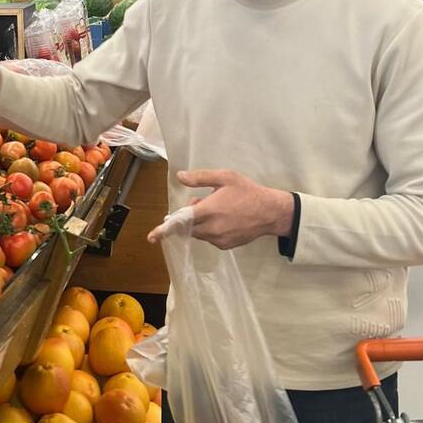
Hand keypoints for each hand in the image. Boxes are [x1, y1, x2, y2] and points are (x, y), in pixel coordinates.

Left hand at [148, 169, 294, 249]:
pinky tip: (222, 218)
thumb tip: (180, 176)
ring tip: (215, 208)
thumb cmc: (247, 192)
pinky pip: (209, 238)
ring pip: (198, 233)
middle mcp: (212, 228)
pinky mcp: (225, 246)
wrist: (271, 212)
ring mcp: (219, 239)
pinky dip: (209, 229)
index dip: (165, 228)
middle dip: (188, 217)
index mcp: (209, 210)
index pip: (181, 221)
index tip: (151, 237)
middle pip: (188, 227)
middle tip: (200, 202)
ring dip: (198, 223)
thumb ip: (201, 177)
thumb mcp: (225, 177)